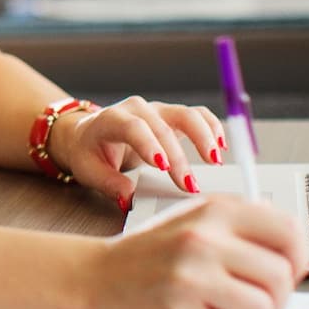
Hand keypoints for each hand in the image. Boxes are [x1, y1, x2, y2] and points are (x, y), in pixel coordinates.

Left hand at [48, 96, 227, 210]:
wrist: (87, 134)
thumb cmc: (89, 152)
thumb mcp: (89, 171)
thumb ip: (109, 184)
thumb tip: (129, 198)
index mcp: (111, 120)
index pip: (133, 128)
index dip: (150, 144)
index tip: (163, 166)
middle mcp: (137, 109)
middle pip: (163, 127)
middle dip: (179, 157)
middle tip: (189, 185)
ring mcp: (157, 110)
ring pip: (186, 114)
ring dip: (203, 136)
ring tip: (215, 161)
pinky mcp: (172, 116)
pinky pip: (197, 115)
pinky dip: (211, 127)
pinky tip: (220, 146)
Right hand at [90, 194, 308, 308]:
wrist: (96, 278)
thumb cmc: (151, 255)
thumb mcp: (196, 221)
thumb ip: (243, 228)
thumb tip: (294, 254)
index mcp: (214, 212)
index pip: (288, 232)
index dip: (299, 258)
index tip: (290, 270)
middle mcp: (203, 240)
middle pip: (281, 277)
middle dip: (276, 295)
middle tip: (255, 297)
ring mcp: (190, 278)